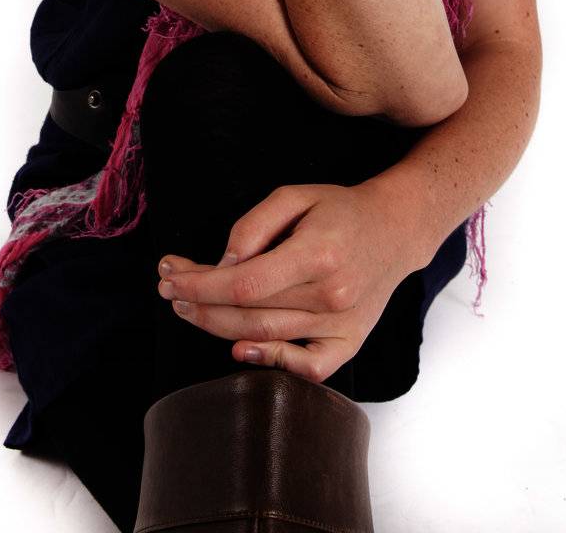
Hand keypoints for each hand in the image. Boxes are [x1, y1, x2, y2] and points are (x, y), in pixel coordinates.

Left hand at [154, 181, 419, 384]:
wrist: (395, 229)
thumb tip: (223, 264)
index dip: (201, 285)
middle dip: (199, 305)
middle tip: (169, 292)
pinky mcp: (350, 343)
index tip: (171, 275)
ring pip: (266, 337)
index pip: (245, 282)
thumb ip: (254, 225)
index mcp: (318, 253)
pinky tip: (239, 349)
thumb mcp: (295, 196)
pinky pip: (308, 369)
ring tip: (187, 310)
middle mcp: (332, 295)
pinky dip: (272, 364)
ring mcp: (343, 325)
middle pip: (249, 314)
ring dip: (217, 327)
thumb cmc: (340, 209)